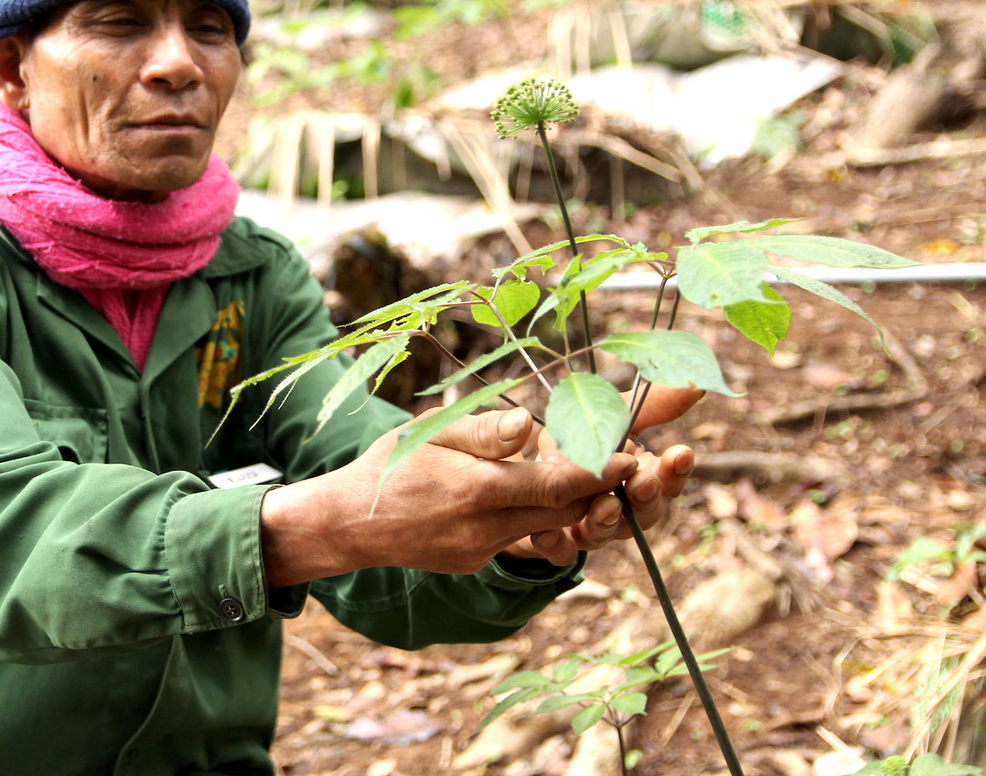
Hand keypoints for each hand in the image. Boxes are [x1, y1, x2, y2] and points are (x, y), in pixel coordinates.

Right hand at [260, 407, 633, 585]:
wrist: (349, 523)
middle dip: (601, 489)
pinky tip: (547, 493)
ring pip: (548, 528)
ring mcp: (481, 550)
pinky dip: (542, 516)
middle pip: (562, 512)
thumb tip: (528, 424)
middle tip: (636, 460)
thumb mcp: (431, 433)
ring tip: (601, 476)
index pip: (553, 484)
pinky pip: (521, 538)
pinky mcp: (475, 561)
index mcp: (476, 490)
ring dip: (577, 504)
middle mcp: (484, 528)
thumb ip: (483, 431)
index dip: (598, 472)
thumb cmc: (390, 464)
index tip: (633, 456)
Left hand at [499, 382, 700, 567]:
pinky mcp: (552, 539)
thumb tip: (697, 387)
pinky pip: (557, 549)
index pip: (668, 481)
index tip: (681, 452)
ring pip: (603, 534)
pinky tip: (546, 532)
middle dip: (647, 498)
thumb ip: (651, 404)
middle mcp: (618, 507)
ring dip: (606, 521)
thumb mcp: (611, 413)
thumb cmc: (576, 435)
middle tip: (643, 481)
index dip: (677, 471)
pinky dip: (555, 544)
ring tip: (603, 505)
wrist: (521, 463)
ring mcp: (586, 526)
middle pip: (644, 514)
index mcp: (637, 477)